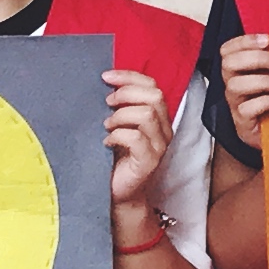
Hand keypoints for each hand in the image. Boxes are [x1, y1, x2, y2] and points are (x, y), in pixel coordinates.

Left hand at [105, 67, 170, 217]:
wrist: (119, 193)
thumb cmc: (116, 157)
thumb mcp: (118, 125)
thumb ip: (120, 105)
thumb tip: (105, 82)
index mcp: (158, 117)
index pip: (152, 85)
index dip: (129, 76)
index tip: (106, 77)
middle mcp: (163, 129)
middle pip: (154, 96)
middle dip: (126, 94)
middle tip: (107, 103)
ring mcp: (159, 146)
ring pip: (147, 115)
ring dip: (121, 116)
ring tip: (106, 125)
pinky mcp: (150, 162)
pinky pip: (136, 138)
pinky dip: (117, 135)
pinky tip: (106, 142)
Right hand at [217, 31, 268, 142]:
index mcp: (238, 71)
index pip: (227, 50)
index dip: (244, 41)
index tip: (267, 39)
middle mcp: (233, 85)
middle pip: (229, 63)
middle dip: (257, 58)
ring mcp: (235, 104)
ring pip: (235, 85)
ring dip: (263, 81)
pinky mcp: (242, 122)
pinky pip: (246, 109)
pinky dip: (267, 101)